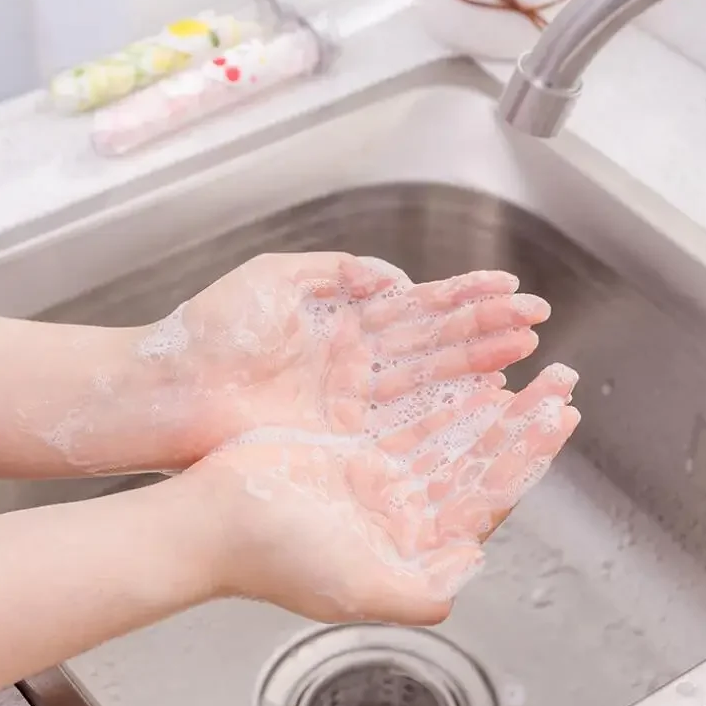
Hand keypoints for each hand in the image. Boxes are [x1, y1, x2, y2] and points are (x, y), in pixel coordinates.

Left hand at [137, 252, 553, 470]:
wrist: (170, 391)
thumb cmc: (212, 331)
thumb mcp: (274, 277)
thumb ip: (336, 270)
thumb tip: (392, 278)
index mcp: (344, 317)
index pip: (418, 305)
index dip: (465, 297)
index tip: (509, 289)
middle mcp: (357, 359)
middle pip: (435, 342)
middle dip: (487, 332)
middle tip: (535, 326)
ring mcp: (354, 399)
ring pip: (430, 378)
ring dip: (478, 366)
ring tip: (524, 354)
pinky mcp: (344, 435)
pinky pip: (406, 418)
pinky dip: (447, 408)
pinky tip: (482, 399)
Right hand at [185, 362, 579, 624]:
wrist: (209, 522)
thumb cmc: (273, 555)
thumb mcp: (356, 588)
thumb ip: (422, 591)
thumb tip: (471, 570)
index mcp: (412, 541)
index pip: (488, 494)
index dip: (529, 456)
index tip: (561, 418)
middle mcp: (402, 505)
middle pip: (478, 454)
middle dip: (522, 419)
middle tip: (559, 382)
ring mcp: (377, 470)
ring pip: (448, 427)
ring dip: (486, 397)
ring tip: (522, 365)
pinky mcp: (350, 441)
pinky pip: (406, 409)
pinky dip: (436, 390)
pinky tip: (463, 374)